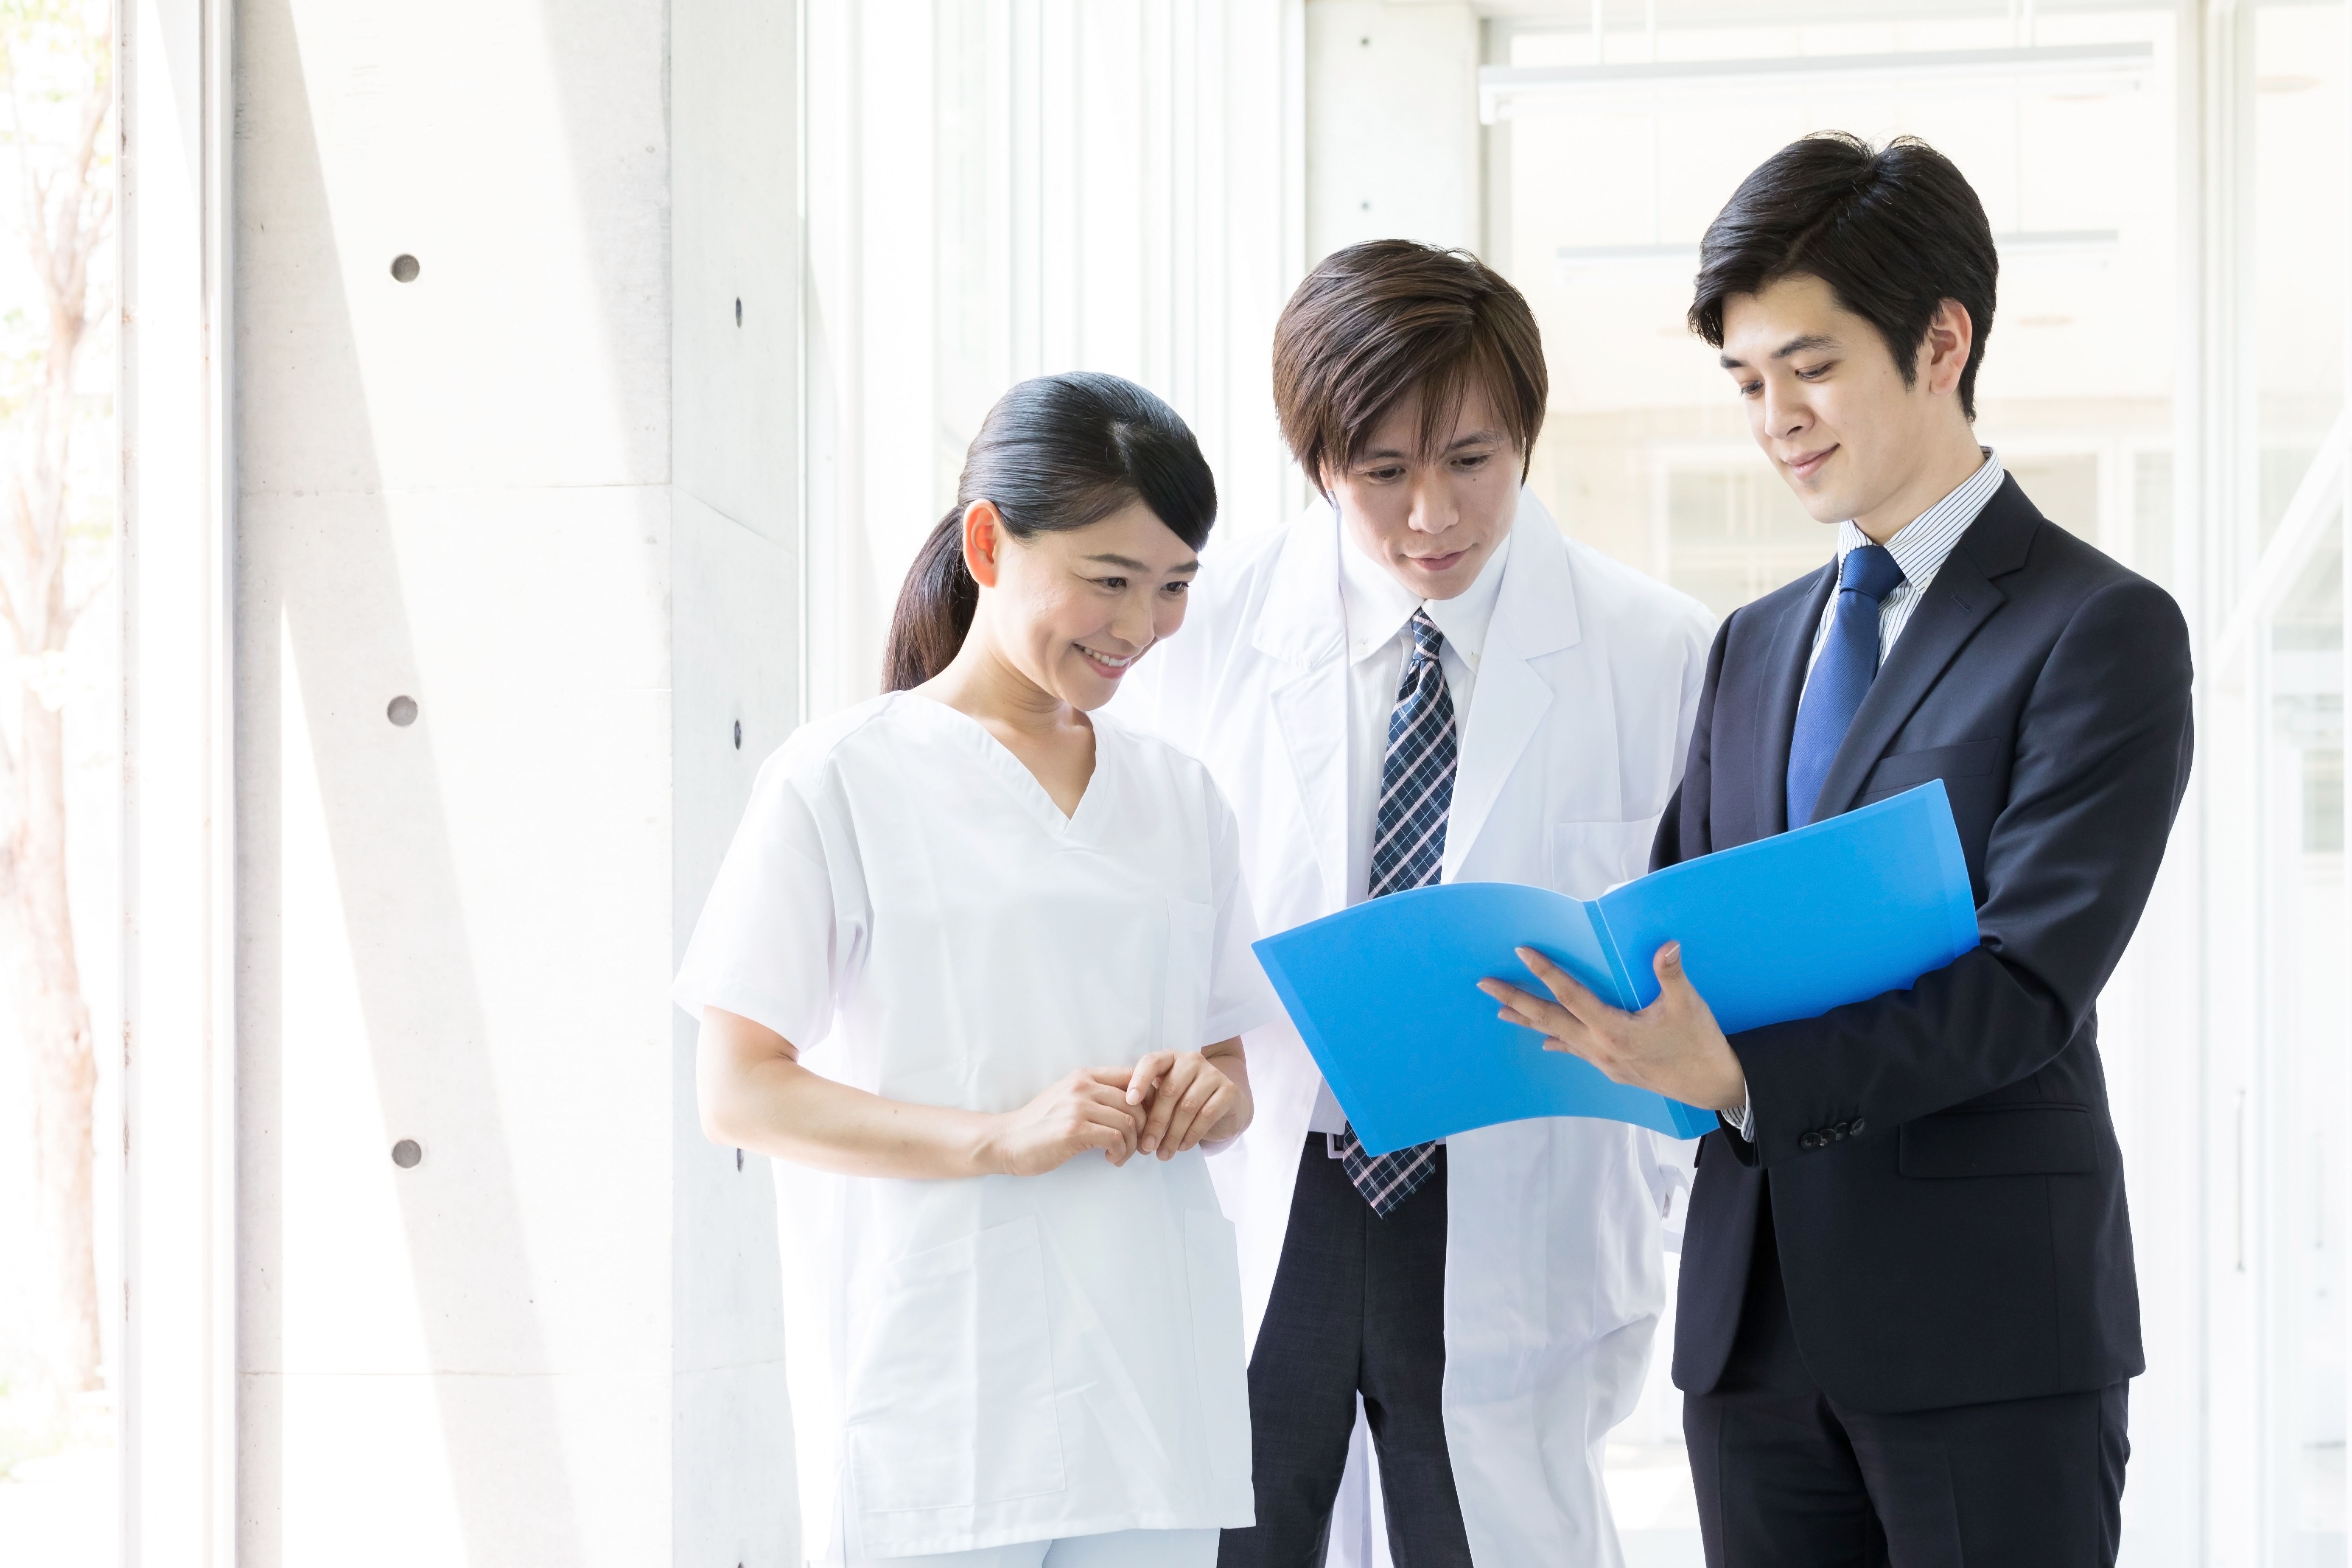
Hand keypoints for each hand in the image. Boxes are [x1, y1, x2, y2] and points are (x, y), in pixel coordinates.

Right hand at [982, 1068, 1149, 1174]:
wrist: (1007, 1141)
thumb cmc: (1039, 1124)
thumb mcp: (1067, 1098)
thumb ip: (1094, 1094)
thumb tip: (1132, 1102)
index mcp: (1083, 1076)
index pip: (1131, 1075)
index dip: (1146, 1098)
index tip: (1144, 1119)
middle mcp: (1082, 1086)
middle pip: (1135, 1101)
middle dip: (1143, 1127)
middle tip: (1137, 1144)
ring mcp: (1077, 1106)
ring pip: (1128, 1121)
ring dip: (1132, 1143)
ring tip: (1122, 1154)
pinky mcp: (1074, 1129)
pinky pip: (1115, 1138)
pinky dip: (1121, 1151)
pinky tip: (1112, 1158)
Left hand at [1118, 1049, 1243, 1158]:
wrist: (1225, 1105)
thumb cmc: (1185, 1101)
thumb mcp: (1165, 1097)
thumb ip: (1148, 1102)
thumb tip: (1125, 1124)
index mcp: (1170, 1058)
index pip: (1152, 1062)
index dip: (1139, 1080)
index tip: (1129, 1102)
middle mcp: (1192, 1060)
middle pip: (1169, 1091)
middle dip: (1156, 1122)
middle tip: (1146, 1146)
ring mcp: (1213, 1074)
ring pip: (1187, 1106)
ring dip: (1172, 1134)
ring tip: (1162, 1154)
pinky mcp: (1229, 1091)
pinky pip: (1206, 1115)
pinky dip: (1191, 1135)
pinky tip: (1182, 1147)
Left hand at [1477, 941, 1748, 1111]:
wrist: (1714, 1085)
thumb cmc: (1700, 1044)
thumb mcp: (1688, 1006)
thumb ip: (1671, 973)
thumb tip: (1666, 944)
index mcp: (1614, 1030)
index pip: (1571, 995)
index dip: (1546, 972)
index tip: (1522, 952)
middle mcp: (1601, 1047)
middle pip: (1550, 1019)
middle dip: (1516, 1000)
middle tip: (1485, 985)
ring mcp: (1604, 1061)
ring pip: (1557, 1037)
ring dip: (1529, 1022)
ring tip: (1501, 1012)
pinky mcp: (1613, 1069)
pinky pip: (1575, 1052)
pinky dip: (1557, 1043)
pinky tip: (1545, 1042)